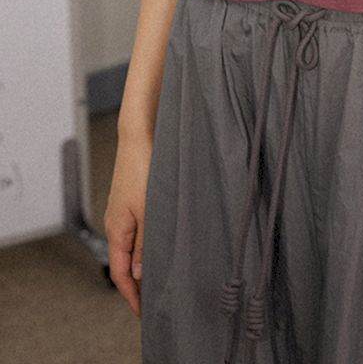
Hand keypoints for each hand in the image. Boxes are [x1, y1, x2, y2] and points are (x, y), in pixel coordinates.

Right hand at [103, 133, 152, 317]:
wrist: (139, 136)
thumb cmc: (144, 168)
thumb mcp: (149, 210)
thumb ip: (145, 243)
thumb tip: (139, 273)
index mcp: (117, 229)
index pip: (120, 272)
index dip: (132, 295)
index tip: (142, 313)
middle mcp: (116, 223)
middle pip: (124, 262)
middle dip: (137, 284)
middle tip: (155, 302)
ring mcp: (122, 212)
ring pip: (131, 247)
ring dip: (143, 264)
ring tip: (159, 279)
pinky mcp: (131, 201)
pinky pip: (136, 232)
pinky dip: (145, 246)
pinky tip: (158, 247)